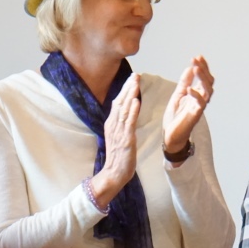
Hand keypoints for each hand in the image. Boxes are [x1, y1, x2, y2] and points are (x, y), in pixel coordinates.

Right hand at [97, 73, 140, 192]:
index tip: (132, 78)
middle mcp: (113, 125)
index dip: (124, 89)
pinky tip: (137, 101)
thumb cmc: (119, 156)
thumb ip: (121, 123)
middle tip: (135, 74)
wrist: (114, 173)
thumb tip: (127, 111)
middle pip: (119, 102)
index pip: (117, 102)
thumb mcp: (118, 135)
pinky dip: (133, 111)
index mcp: (111, 123)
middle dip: (127, 87)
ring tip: (136, 82)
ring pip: (124, 109)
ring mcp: (118, 131)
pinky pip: (129, 122)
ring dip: (130, 94)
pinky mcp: (125, 139)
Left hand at [163, 56, 213, 153]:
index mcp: (197, 93)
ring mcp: (199, 107)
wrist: (171, 135)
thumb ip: (184, 81)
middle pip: (209, 82)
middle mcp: (201, 99)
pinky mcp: (195, 115)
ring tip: (196, 68)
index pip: (204, 77)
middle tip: (197, 60)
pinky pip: (200, 104)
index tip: (197, 57)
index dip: (202, 67)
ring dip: (202, 79)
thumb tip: (190, 67)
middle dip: (204, 70)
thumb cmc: (176, 116)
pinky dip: (196, 95)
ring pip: (207, 91)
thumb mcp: (178, 94)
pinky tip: (190, 88)